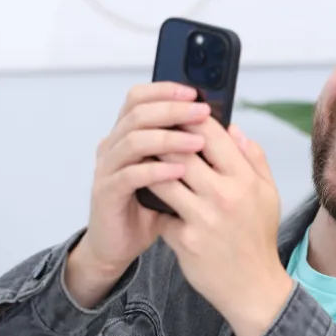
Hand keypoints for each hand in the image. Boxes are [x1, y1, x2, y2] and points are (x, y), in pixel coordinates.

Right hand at [76, 81, 211, 277]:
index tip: (195, 92)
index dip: (164, 90)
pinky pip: (130, 175)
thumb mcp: (175, 176)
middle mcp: (113, 146)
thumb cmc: (148, 209)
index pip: (139, 98)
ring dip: (168, 138)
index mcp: (128, 135)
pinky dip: (156, 171)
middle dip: (172, 109)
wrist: (118, 245)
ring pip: (133, 141)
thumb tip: (228, 130)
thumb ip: (192, 152)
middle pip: (138, 113)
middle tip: (202, 111)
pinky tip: (179, 171)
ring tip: (198, 142)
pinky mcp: (106, 193)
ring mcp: (107, 168)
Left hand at [153, 120, 293, 335]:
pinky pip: (160, 211)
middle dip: (163, 139)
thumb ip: (253, 158)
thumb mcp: (268, 195)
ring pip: (163, 177)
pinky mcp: (185, 239)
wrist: (252, 288)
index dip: (190, 118)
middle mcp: (224, 195)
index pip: (211, 133)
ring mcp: (203, 218)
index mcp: (245, 180)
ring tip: (144, 162)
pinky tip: (149, 199)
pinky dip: (154, 203)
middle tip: (151, 133)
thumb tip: (234, 129)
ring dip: (151, 168)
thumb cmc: (258, 239)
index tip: (177, 113)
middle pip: (181, 150)